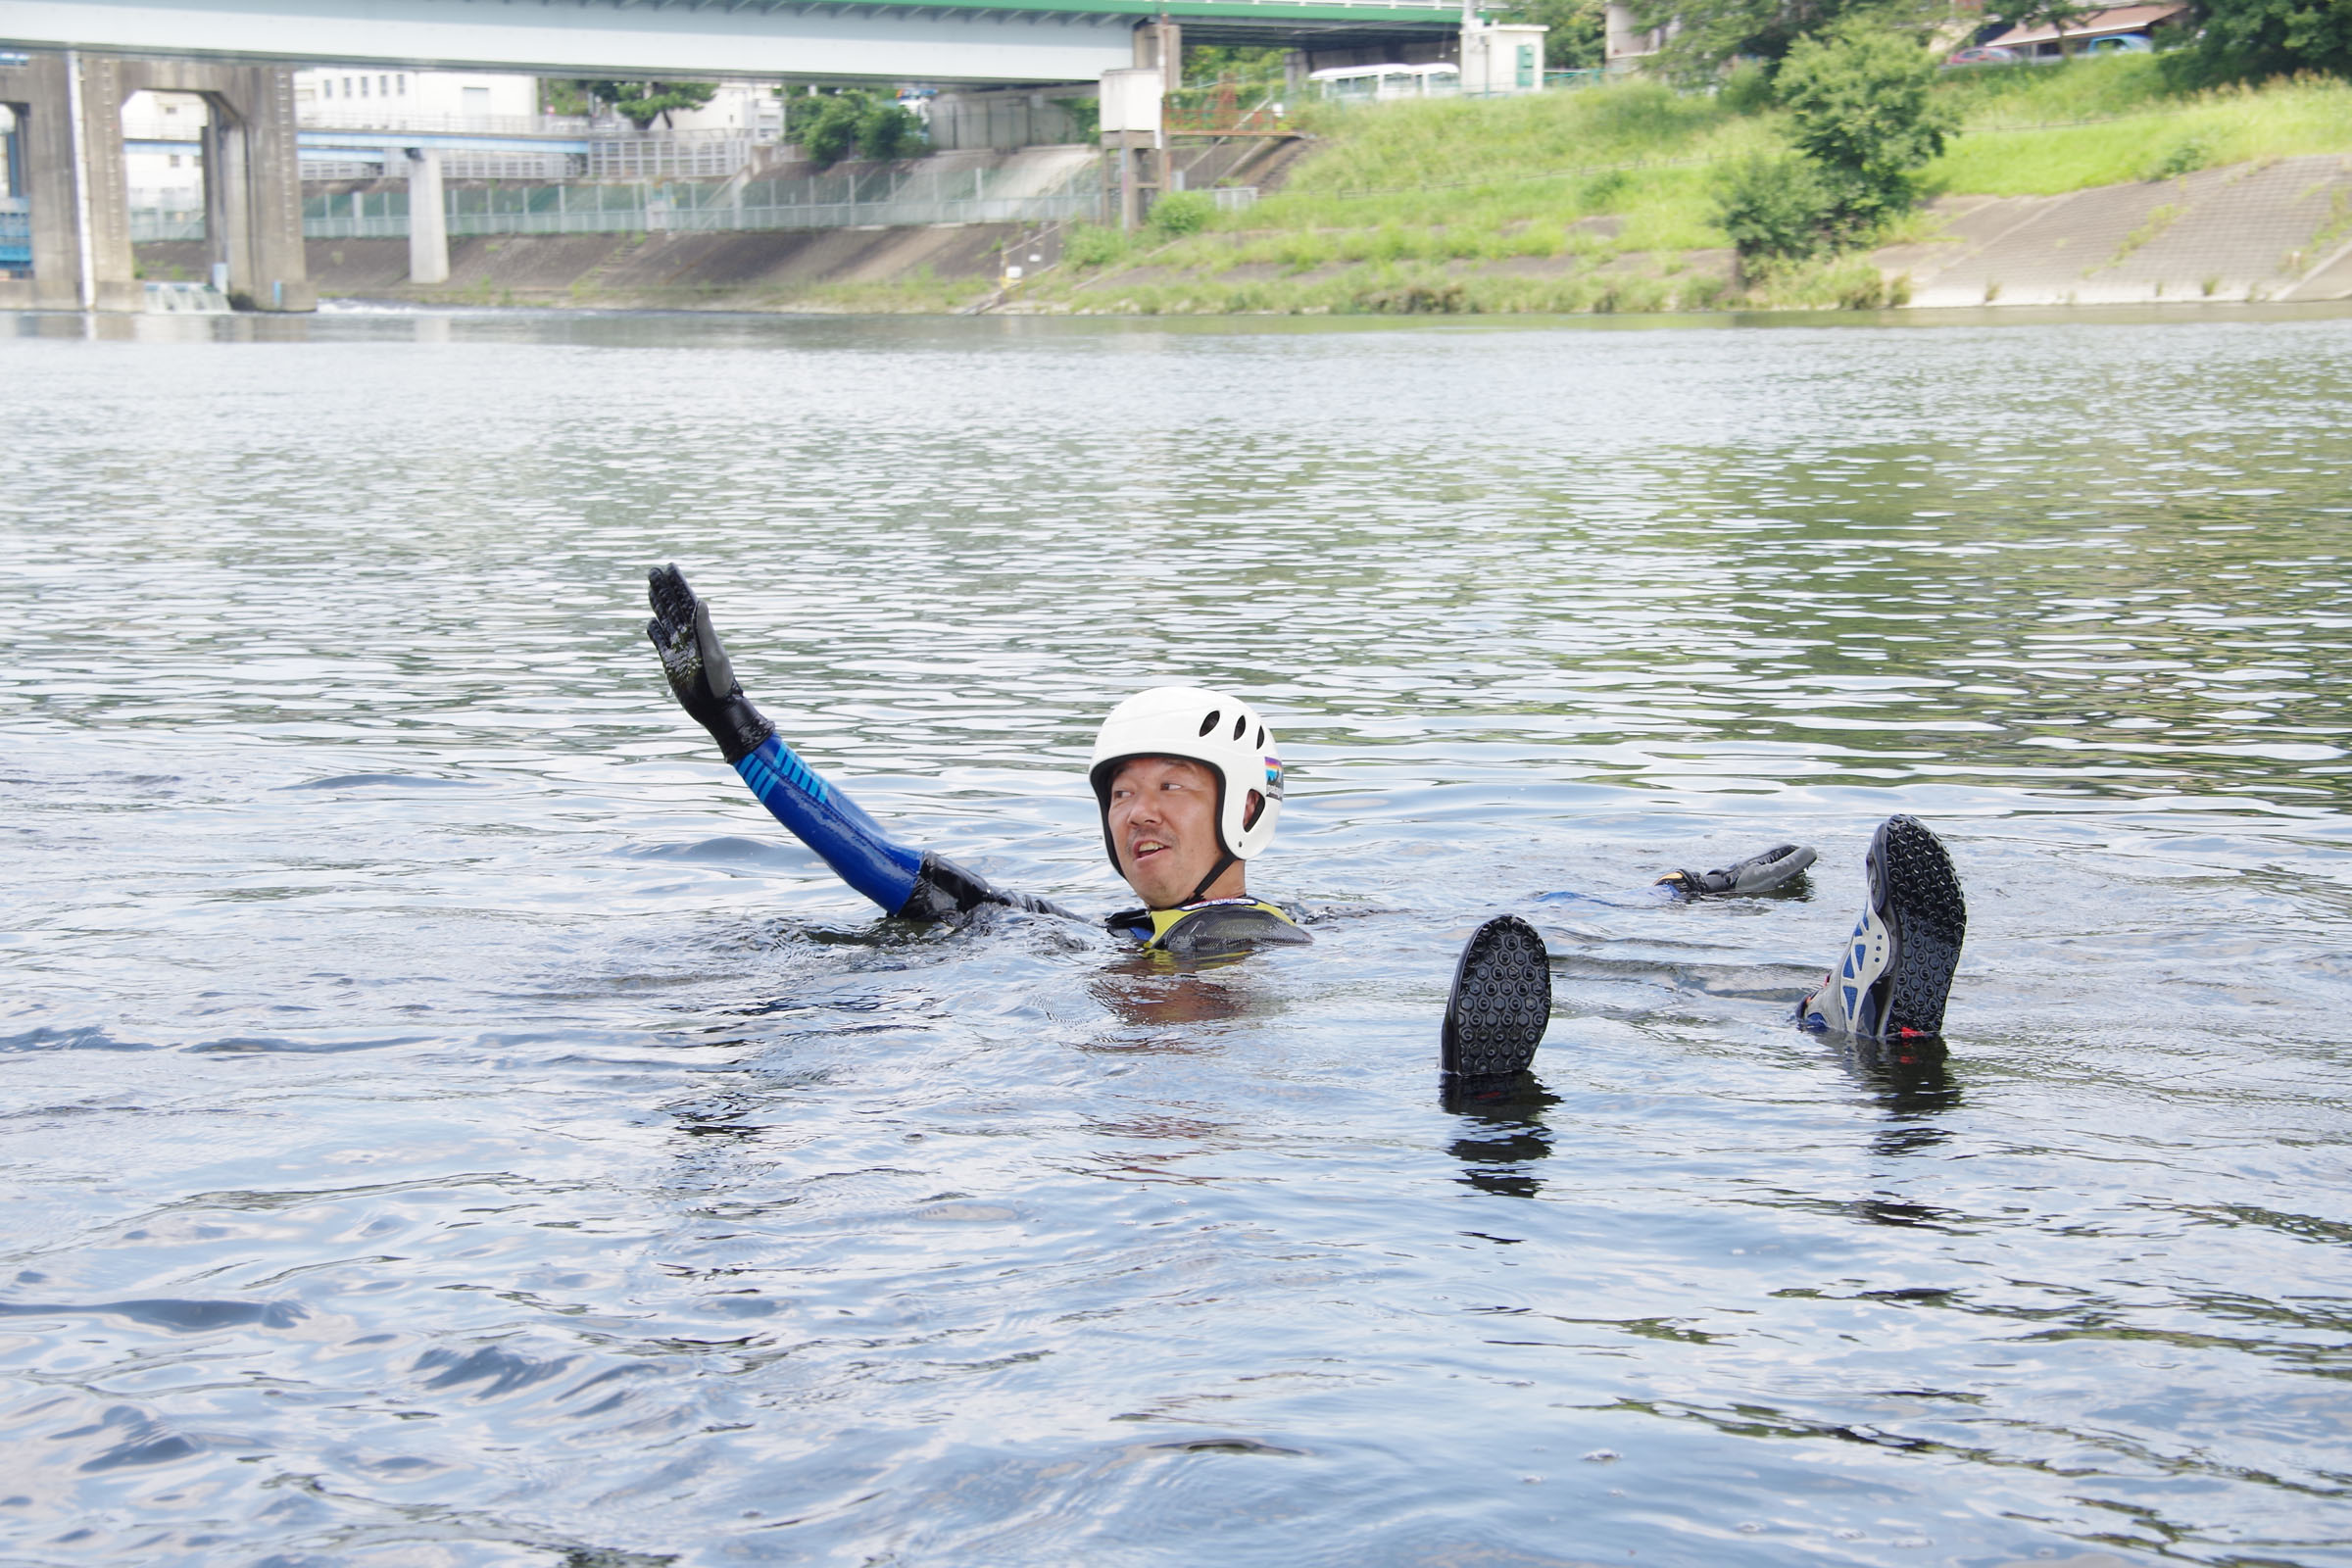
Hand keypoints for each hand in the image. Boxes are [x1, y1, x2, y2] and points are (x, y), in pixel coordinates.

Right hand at [645, 564, 774, 761]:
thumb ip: (704, 628)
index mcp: (700, 630)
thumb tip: (700, 602)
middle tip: (653, 571)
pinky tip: (651, 622)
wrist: (714, 706)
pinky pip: (660, 641)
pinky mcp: (671, 661)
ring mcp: (679, 647)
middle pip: (673, 606)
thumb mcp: (713, 652)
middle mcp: (688, 635)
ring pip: (665, 619)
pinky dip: (655, 631)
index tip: (670, 567)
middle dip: (664, 588)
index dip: (678, 584)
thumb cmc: (719, 681)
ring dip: (658, 603)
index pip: (686, 601)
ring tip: (650, 588)